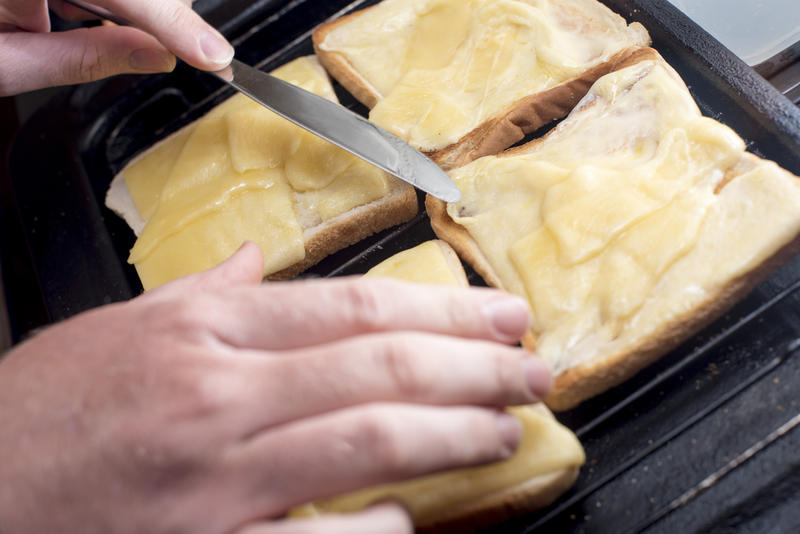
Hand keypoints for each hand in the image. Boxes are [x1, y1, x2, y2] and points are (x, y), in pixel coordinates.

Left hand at [0, 0, 233, 95]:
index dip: (173, 21)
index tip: (213, 54)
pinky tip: (80, 12)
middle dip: (162, 8)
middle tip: (186, 48)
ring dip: (135, 5)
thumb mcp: (2, 64)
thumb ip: (85, 57)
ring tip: (102, 25)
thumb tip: (155, 57)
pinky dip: (107, 4)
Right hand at [0, 243, 551, 533]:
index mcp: (205, 331)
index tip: (499, 316)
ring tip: (506, 429)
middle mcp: (219, 396)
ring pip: (367, 443)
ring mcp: (217, 479)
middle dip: (474, 367)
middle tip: (534, 370)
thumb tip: (261, 265)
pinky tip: (414, 516)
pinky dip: (374, 528)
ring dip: (454, 436)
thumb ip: (204, 292)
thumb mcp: (121, 327)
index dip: (442, 311)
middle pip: (381, 368)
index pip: (353, 307)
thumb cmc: (43, 413)